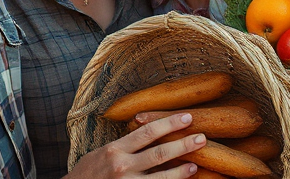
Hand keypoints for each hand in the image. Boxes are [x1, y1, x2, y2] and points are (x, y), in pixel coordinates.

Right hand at [65, 113, 206, 178]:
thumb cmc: (87, 172)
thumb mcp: (102, 152)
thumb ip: (124, 145)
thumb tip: (149, 132)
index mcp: (115, 149)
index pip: (147, 132)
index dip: (169, 124)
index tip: (187, 117)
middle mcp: (122, 166)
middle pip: (159, 153)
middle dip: (183, 144)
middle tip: (201, 137)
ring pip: (161, 177)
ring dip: (181, 171)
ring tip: (195, 164)